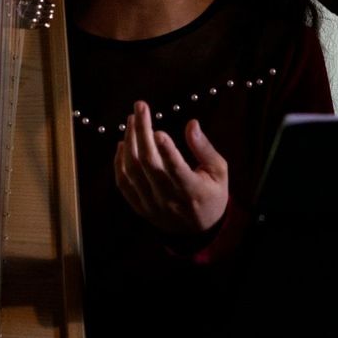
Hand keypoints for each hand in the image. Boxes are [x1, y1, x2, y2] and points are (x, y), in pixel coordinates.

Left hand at [113, 100, 228, 235]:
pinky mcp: (140, 207)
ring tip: (131, 120)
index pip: (176, 170)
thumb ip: (204, 148)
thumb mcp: (219, 171)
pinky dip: (119, 163)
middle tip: (140, 107)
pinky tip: (122, 144)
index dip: (166, 150)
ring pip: (132, 171)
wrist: (200, 230)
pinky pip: (123, 184)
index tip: (158, 129)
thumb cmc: (212, 193)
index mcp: (193, 191)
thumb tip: (192, 124)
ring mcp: (152, 205)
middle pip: (149, 164)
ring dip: (129, 142)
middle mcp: (169, 199)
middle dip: (142, 132)